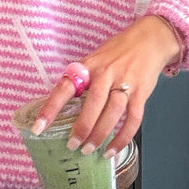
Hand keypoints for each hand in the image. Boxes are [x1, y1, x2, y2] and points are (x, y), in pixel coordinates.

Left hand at [31, 16, 182, 159]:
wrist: (150, 39)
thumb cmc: (118, 51)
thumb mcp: (95, 58)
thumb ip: (83, 79)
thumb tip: (64, 106)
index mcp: (89, 65)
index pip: (65, 87)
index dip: (51, 107)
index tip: (38, 127)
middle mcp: (106, 73)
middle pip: (93, 103)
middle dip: (82, 127)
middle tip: (72, 145)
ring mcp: (126, 82)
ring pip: (112, 113)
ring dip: (100, 134)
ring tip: (89, 150)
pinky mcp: (142, 93)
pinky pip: (133, 119)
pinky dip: (123, 137)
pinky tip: (112, 149)